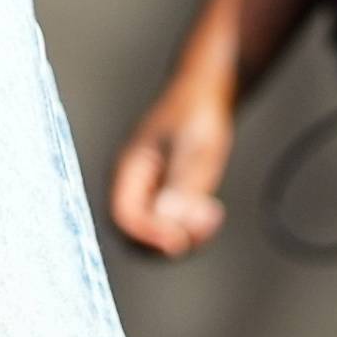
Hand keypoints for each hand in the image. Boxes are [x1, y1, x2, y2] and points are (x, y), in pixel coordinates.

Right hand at [106, 69, 240, 259]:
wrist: (203, 96)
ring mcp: (145, 194)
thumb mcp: (195, 148)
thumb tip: (165, 218)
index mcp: (127, 170)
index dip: (149, 234)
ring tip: (212, 213)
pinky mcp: (161, 199)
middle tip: (205, 219)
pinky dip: (191, 229)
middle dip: (170, 237)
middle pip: (136, 235)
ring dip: (184, 235)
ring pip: (155, 237)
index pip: (124, 217)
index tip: (180, 241)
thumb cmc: (196, 115)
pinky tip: (211, 211)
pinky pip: (169, 228)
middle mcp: (130, 186)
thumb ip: (180, 183)